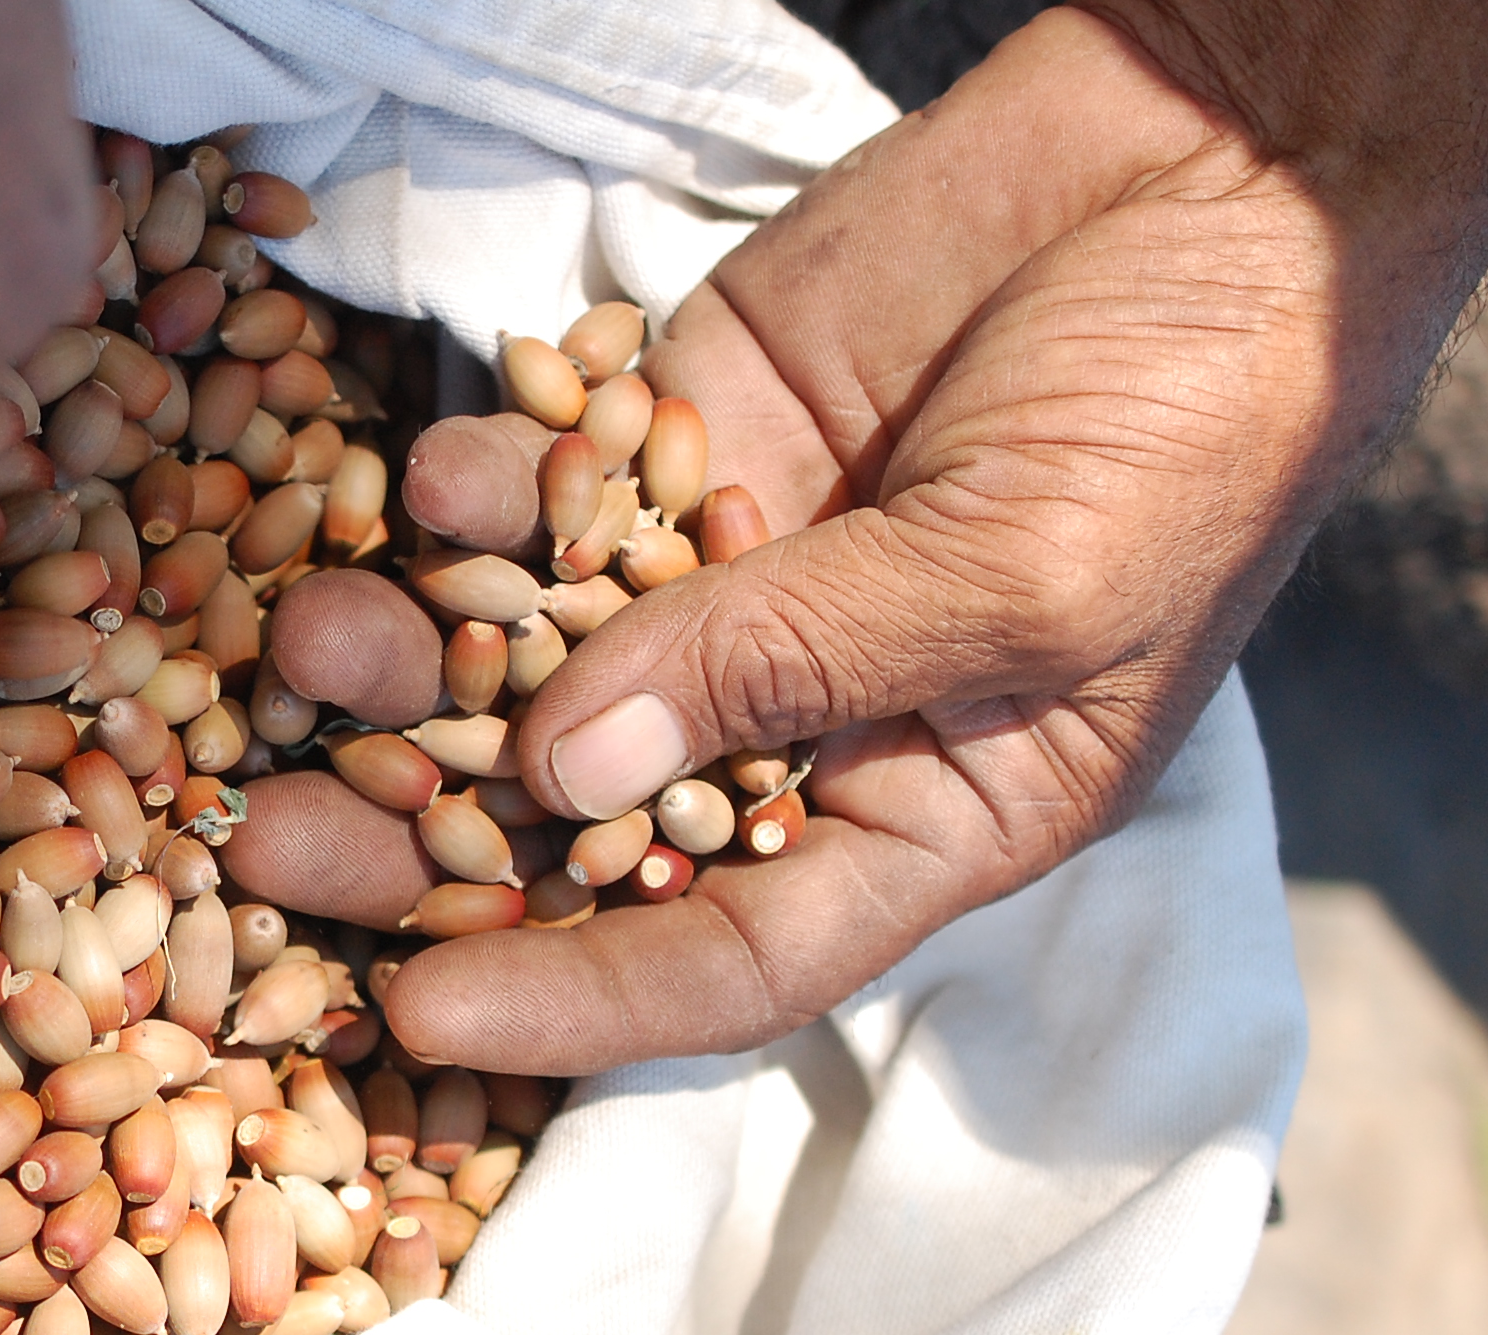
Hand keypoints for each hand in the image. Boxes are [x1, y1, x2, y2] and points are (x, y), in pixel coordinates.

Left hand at [230, 1, 1487, 1072]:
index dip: (572, 998)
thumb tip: (563, 764)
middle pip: (578, 825)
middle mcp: (796, 721)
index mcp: (916, 815)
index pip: (722, 954)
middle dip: (420, 841)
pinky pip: (543, 488)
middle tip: (267, 842)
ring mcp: (723, 580)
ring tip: (304, 637)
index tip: (419, 1014)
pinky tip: (413, 483)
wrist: (1220, 166)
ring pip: (527, 657)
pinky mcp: (674, 437)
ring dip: (407, 660)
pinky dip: (474, 492)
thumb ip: (796, 666)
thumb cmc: (1201, 411)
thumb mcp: (1030, 573)